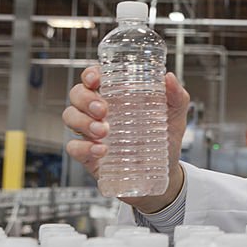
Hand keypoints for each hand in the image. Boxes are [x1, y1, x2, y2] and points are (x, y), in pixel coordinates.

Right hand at [63, 65, 189, 213]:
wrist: (166, 172)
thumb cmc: (166, 139)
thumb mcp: (175, 115)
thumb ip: (176, 95)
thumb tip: (169, 77)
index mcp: (117, 96)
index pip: (94, 78)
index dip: (89, 74)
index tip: (96, 79)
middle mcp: (100, 111)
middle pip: (77, 94)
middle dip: (85, 99)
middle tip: (103, 110)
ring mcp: (92, 133)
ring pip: (70, 117)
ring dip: (83, 122)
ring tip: (104, 131)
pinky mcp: (89, 154)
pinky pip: (73, 147)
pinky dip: (84, 147)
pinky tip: (101, 150)